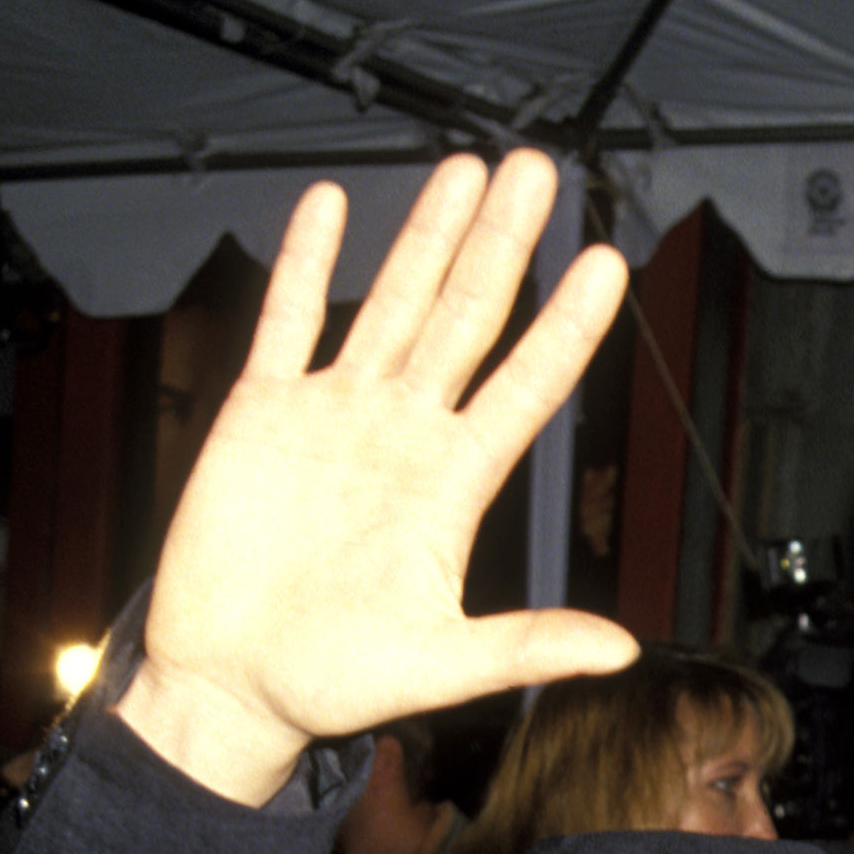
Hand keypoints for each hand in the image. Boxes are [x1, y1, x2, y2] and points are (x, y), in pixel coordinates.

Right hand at [121, 151, 638, 804]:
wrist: (232, 685)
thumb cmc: (334, 682)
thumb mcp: (442, 666)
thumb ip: (527, 644)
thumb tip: (621, 650)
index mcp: (452, 486)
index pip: (526, 386)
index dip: (567, 325)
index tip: (607, 263)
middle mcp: (404, 435)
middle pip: (467, 317)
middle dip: (504, 242)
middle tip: (540, 171)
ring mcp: (336, 414)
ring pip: (394, 301)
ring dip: (429, 234)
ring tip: (466, 168)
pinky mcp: (263, 411)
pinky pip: (291, 320)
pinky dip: (307, 262)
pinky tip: (331, 204)